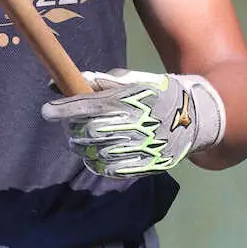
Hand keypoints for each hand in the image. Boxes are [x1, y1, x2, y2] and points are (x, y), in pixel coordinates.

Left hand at [42, 68, 224, 177]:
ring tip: (79, 141)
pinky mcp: (149, 165)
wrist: (200, 117)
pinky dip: (97, 164)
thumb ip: (109, 80)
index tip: (46, 110)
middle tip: (67, 127)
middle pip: (89, 130)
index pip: (88, 104)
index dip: (63, 108)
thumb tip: (81, 77)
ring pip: (98, 151)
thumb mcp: (141, 79)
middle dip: (71, 129)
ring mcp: (142, 146)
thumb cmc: (164, 93)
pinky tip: (94, 156)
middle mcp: (136, 123)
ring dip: (81, 147)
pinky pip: (113, 170)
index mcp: (132, 99)